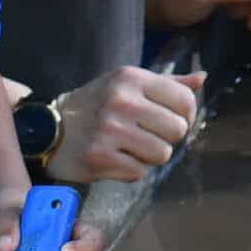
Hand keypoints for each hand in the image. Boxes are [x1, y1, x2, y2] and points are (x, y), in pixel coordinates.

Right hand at [45, 67, 202, 183]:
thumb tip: (202, 79)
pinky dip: (132, 170)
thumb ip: (167, 83)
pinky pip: (139, 173)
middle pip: (178, 130)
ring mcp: (110, 130)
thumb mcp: (127, 84)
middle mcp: (122, 101)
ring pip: (162, 154)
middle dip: (169, 138)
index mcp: (133, 78)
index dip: (188, 116)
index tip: (175, 122)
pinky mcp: (100, 157)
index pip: (185, 99)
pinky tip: (116, 159)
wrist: (48, 129)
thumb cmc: (97, 105)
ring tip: (133, 148)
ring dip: (151, 157)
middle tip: (150, 137)